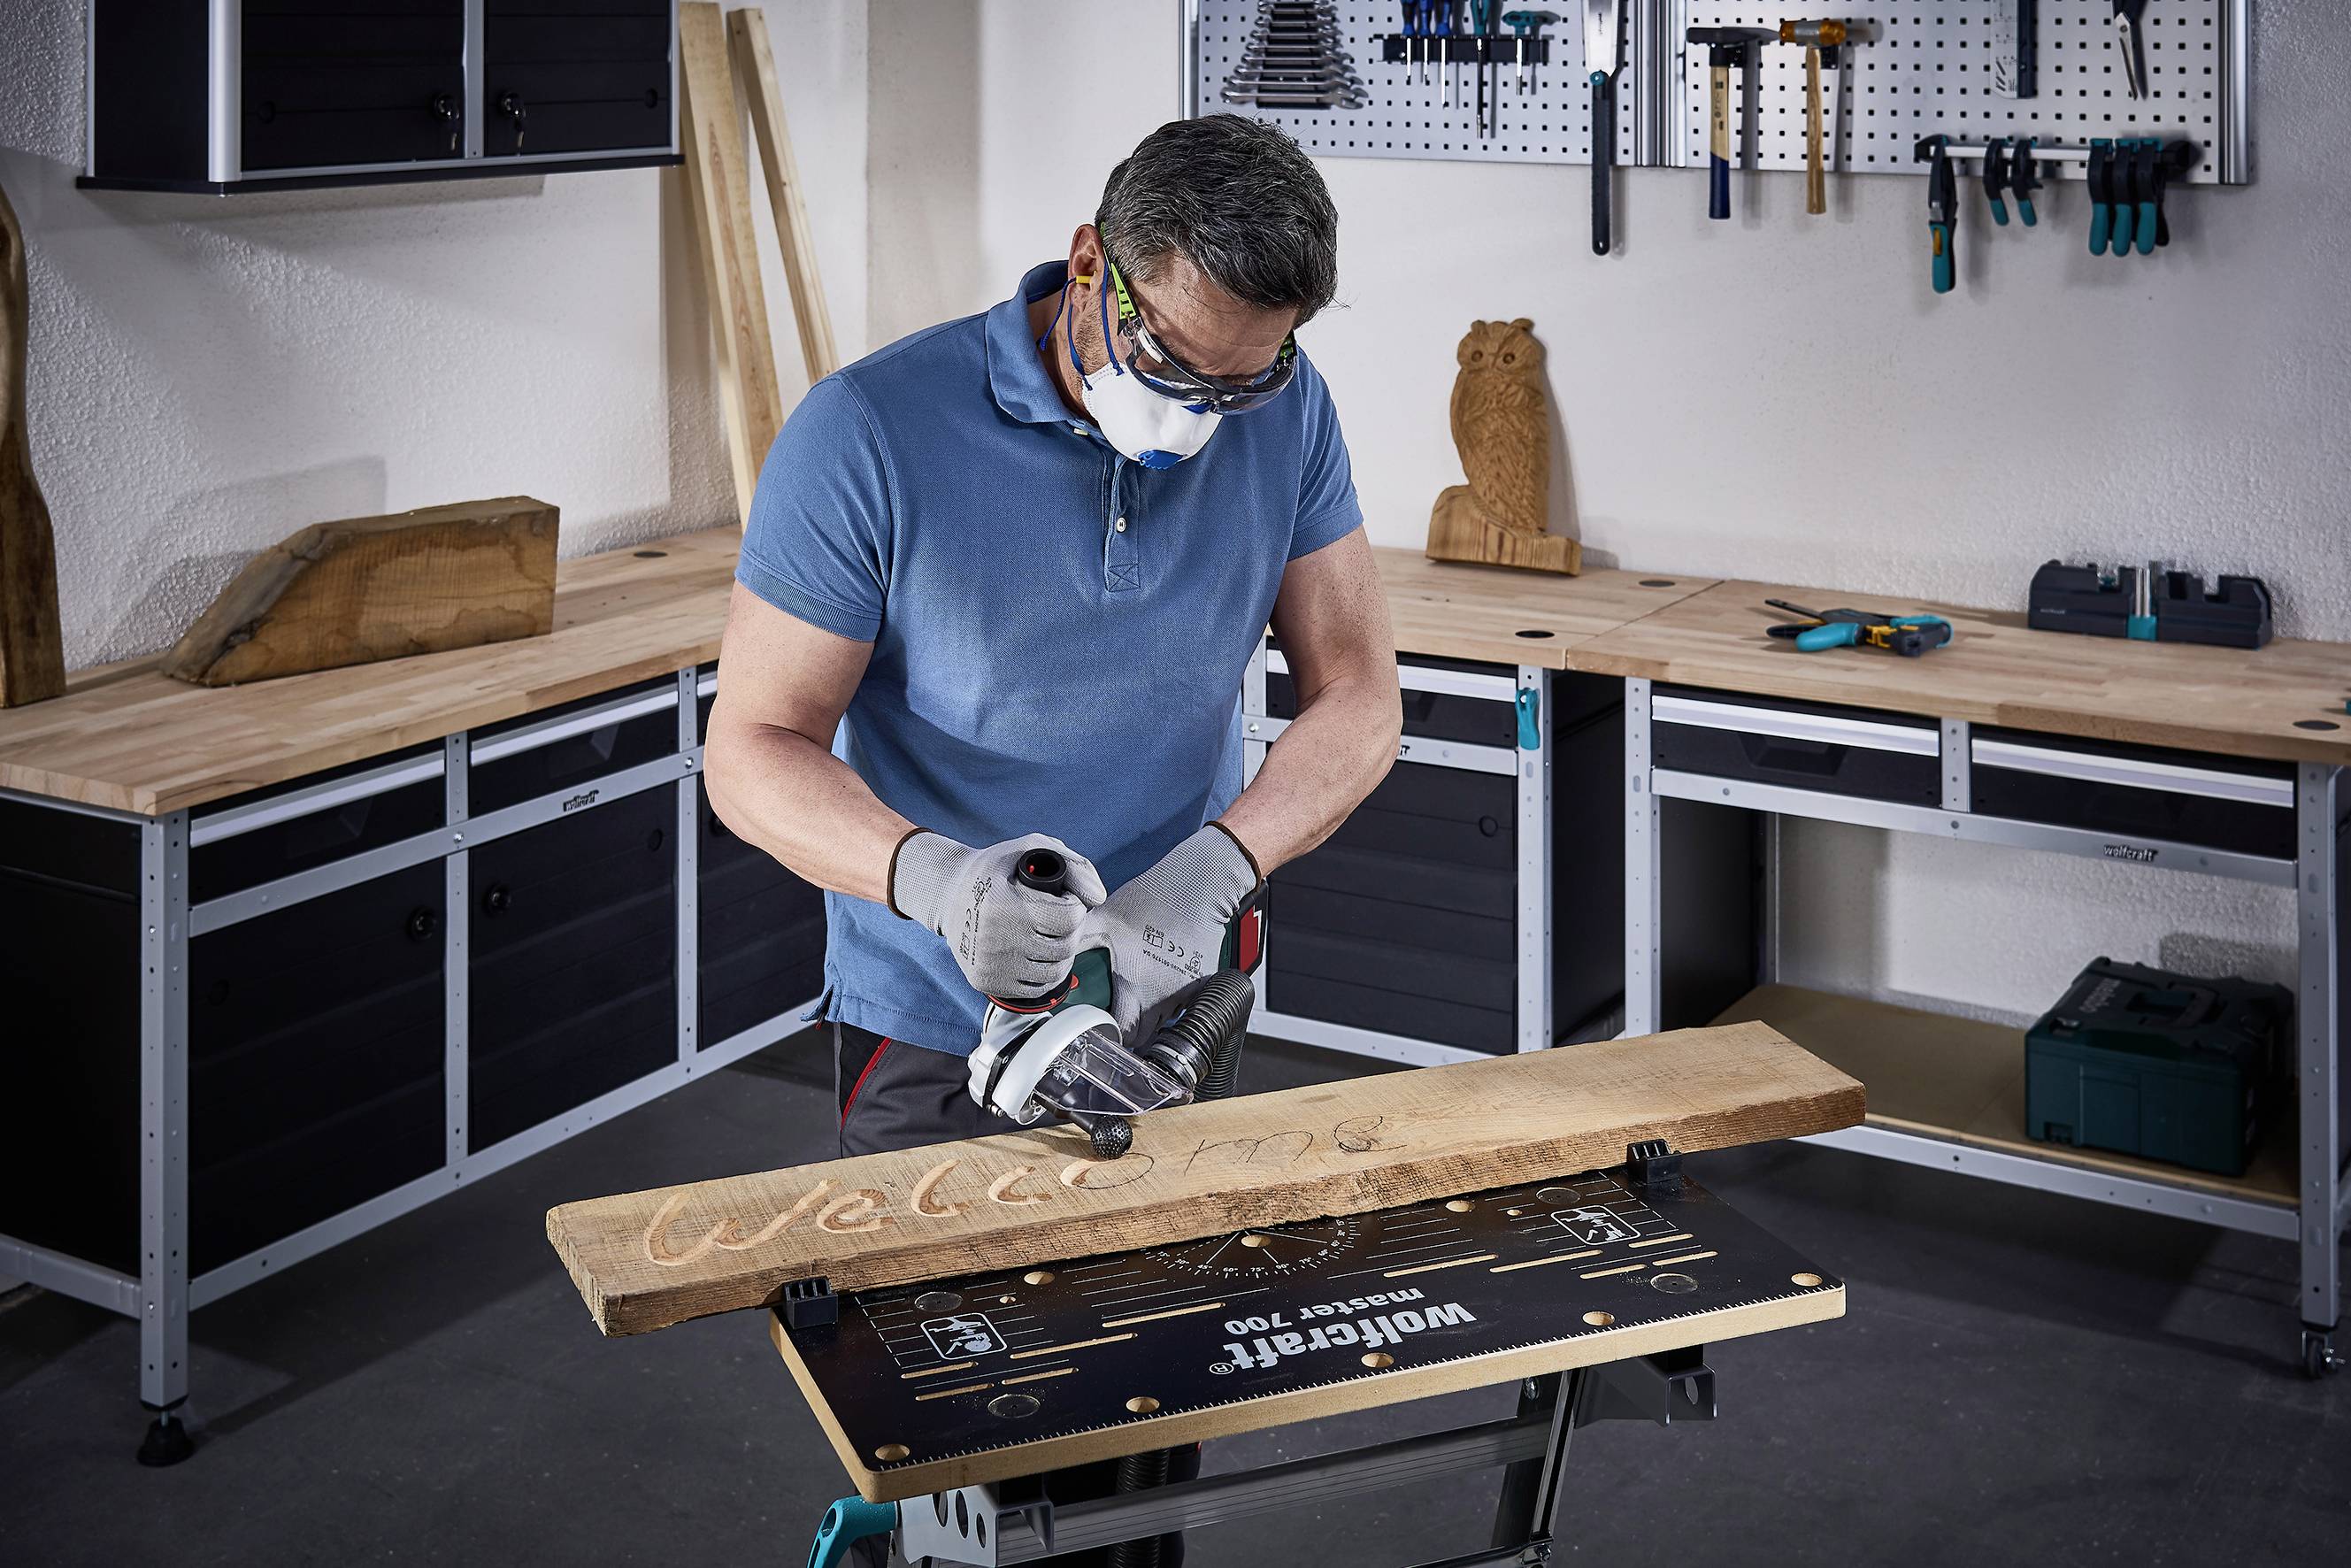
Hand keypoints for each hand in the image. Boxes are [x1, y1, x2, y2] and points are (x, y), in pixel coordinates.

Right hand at [889, 831, 1105, 998]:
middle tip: (1059, 918)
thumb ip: (1073, 866)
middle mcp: (995, 940)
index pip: (1068, 918)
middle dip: (1071, 930)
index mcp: (1005, 904)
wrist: (949, 895)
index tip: (1064, 900)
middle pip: (1065, 947)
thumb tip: (1098, 898)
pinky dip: (1044, 973)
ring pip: (1054, 972)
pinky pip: (1035, 989)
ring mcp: (990, 965)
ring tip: (1050, 935)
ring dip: (1062, 954)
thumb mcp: (1031, 848)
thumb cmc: (995, 870)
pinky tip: (1037, 954)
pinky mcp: (986, 983)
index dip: (1074, 907)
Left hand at [1079, 824, 1259, 1042]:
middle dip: (1130, 1035)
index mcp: (1136, 987)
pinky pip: (1186, 1007)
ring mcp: (1186, 992)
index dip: (1110, 1036)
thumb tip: (1054, 956)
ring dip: (1152, 1021)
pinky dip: (1173, 1006)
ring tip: (1138, 1006)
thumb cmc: (1149, 901)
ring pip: (1167, 1023)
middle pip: (1146, 1037)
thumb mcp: (1102, 920)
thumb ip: (1076, 941)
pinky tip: (1162, 991)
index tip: (1101, 1031)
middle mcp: (1163, 998)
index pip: (1123, 1034)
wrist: (1194, 888)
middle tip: (1116, 1022)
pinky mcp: (1202, 983)